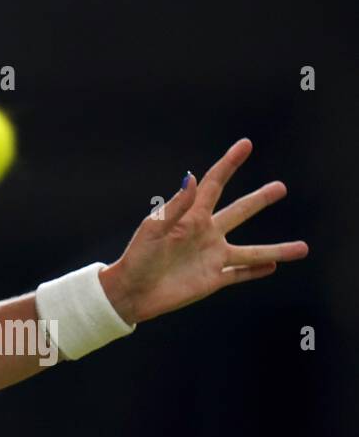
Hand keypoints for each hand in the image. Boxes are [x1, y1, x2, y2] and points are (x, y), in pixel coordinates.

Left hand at [99, 138, 308, 325]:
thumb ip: (176, 205)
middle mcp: (205, 234)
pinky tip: (274, 267)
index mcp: (190, 216)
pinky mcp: (212, 279)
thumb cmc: (138, 257)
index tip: (246, 145)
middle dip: (260, 200)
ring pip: (252, 251)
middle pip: (239, 212)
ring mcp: (211, 257)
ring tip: (303, 248)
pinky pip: (239, 275)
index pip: (214, 184)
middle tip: (281, 187)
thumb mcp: (153, 229)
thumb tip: (190, 176)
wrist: (131, 292)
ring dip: (276, 249)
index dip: (230, 164)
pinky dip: (257, 271)